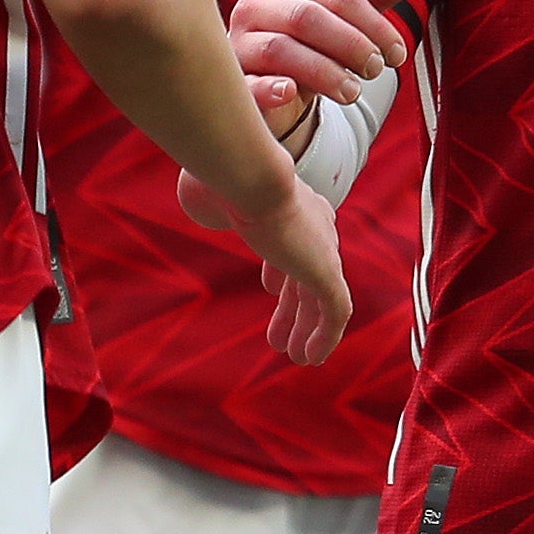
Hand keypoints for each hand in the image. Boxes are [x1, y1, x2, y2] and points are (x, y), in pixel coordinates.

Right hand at [230, 0, 423, 104]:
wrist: (272, 87)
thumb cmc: (313, 45)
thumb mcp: (347, 19)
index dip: (374, 24)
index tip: (399, 54)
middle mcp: (254, 6)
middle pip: (307, 17)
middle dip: (351, 44)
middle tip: (377, 70)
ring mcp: (237, 44)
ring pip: (279, 49)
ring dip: (324, 72)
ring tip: (353, 92)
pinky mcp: (232, 82)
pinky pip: (245, 83)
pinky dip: (268, 88)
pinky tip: (291, 93)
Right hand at [230, 170, 351, 365]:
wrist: (248, 177)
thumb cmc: (222, 181)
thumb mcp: (213, 190)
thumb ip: (212, 198)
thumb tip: (198, 198)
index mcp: (292, 205)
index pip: (292, 243)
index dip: (281, 269)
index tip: (271, 288)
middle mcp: (314, 225)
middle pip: (306, 274)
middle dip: (293, 307)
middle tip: (278, 337)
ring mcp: (324, 249)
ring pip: (321, 297)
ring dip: (306, 328)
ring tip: (296, 356)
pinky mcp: (328, 272)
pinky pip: (336, 311)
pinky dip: (326, 336)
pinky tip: (310, 357)